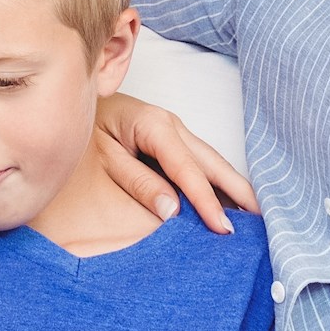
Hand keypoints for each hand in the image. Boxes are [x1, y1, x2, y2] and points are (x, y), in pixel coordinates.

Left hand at [96, 93, 257, 233]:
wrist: (68, 99)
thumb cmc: (81, 131)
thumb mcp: (103, 158)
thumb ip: (137, 183)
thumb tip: (173, 211)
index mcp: (155, 126)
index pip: (189, 170)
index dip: (208, 202)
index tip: (223, 230)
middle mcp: (171, 126)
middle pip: (213, 162)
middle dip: (239, 192)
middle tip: (261, 225)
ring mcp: (174, 131)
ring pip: (211, 162)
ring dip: (233, 188)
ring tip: (253, 218)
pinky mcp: (170, 140)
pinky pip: (200, 163)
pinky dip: (218, 182)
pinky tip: (229, 202)